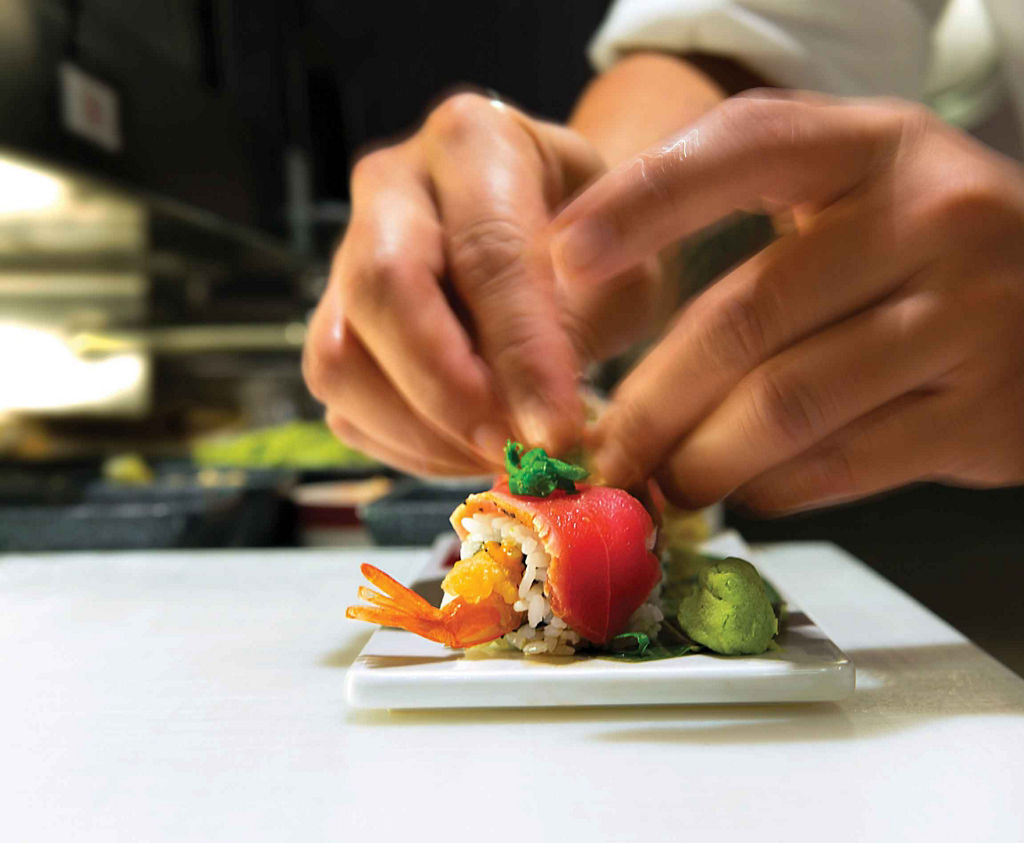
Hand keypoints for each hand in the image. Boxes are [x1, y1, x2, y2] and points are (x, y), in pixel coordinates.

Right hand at [303, 93, 658, 474]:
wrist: (564, 235)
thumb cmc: (603, 246)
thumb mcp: (626, 268)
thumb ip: (583, 324)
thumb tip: (540, 418)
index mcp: (474, 141)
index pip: (485, 252)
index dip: (520, 354)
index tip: (556, 431)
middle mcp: (392, 184)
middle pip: (381, 289)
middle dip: (448, 392)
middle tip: (515, 452)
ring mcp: (348, 254)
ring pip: (341, 359)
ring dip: (422, 433)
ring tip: (503, 458)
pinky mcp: (336, 323)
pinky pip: (345, 404)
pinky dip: (408, 448)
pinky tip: (473, 452)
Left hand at [550, 93, 1023, 511]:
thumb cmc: (961, 241)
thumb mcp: (878, 175)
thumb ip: (759, 197)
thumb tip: (605, 287)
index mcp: (882, 145)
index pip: (746, 151)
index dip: (645, 203)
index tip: (563, 260)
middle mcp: (932, 220)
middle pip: (752, 316)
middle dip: (658, 398)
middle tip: (606, 448)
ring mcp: (971, 320)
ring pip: (795, 404)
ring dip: (707, 458)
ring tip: (665, 484)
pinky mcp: (990, 413)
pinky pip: (849, 465)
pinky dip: (777, 489)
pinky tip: (748, 494)